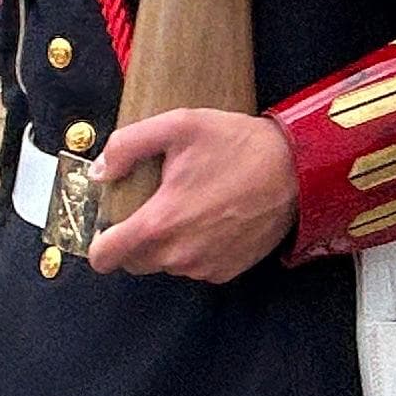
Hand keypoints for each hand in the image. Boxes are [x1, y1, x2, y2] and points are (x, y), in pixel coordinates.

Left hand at [85, 106, 294, 283]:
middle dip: (134, 239)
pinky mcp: (227, 271)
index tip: (107, 227)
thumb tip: (100, 171)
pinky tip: (213, 219)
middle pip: (133, 262)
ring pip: (166, 264)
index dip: (98, 243)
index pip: (105, 257)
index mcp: (159, 223)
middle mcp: (178, 254)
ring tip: (191, 206)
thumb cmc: (238, 145)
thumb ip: (128, 144)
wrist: (297, 169)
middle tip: (154, 206)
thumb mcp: (179, 125)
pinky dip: (196, 249)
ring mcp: (204, 267)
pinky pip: (196, 266)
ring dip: (168, 243)